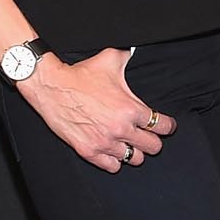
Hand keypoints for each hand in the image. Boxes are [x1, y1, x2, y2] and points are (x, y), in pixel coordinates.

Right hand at [19, 47, 172, 171]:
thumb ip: (129, 57)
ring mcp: (104, 142)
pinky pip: (113, 167)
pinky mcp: (88, 151)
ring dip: (134, 151)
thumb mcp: (110, 59)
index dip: (167, 126)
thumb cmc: (80, 74)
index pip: (163, 126)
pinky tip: (114, 151)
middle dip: (153, 140)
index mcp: (131, 109)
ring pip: (134, 159)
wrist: (51, 86)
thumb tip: (136, 52)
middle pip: (153, 147)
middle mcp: (121, 129)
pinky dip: (116, 161)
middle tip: (147, 135)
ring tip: (129, 143)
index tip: (165, 126)